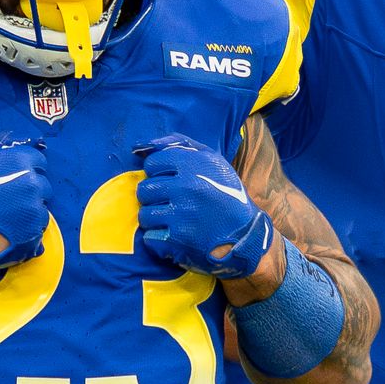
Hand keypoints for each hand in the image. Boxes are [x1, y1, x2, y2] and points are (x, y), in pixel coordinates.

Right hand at [0, 134, 49, 272]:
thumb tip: (13, 137)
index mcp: (20, 160)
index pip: (38, 161)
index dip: (25, 167)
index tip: (12, 176)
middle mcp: (32, 183)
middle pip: (42, 183)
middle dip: (28, 188)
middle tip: (7, 197)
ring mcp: (34, 209)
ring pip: (41, 205)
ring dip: (28, 208)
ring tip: (5, 213)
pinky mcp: (32, 231)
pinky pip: (38, 225)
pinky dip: (27, 226)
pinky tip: (8, 226)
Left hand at [135, 133, 275, 277]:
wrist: (246, 233)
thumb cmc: (224, 192)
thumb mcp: (210, 159)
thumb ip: (176, 144)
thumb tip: (138, 146)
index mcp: (194, 164)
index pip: (151, 163)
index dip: (157, 173)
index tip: (170, 181)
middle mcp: (186, 187)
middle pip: (144, 189)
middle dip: (153, 196)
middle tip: (169, 202)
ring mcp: (182, 214)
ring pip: (144, 214)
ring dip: (154, 218)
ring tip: (171, 219)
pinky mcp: (178, 239)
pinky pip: (150, 237)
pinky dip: (158, 239)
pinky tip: (173, 235)